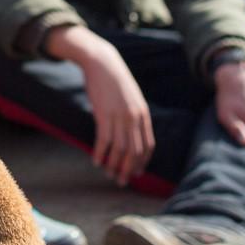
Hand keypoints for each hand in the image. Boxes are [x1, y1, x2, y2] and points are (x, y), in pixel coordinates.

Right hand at [46, 26, 153, 185]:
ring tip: (108, 174)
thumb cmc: (116, 81)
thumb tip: (133, 135)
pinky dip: (100, 154)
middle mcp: (134, 118)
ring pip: (119, 149)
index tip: (136, 172)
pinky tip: (96, 161)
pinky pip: (103, 140)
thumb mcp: (132, 99)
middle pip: (134, 151)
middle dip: (129, 169)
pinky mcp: (103, 114)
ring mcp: (119, 116)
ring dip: (114, 165)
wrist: (102, 63)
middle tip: (122, 181)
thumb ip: (134, 116)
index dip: (142, 162)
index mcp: (143, 115)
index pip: (148, 145)